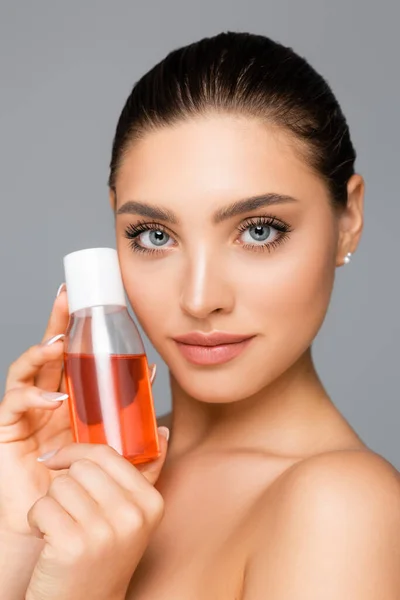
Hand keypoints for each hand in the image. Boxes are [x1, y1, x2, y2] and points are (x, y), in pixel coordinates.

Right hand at [0, 283, 157, 535]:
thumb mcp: (120, 469)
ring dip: (42, 351)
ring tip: (60, 342)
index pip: (80, 359)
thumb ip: (143, 452)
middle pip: (52, 351)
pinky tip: (54, 398)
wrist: (54, 528)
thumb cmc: (84, 494)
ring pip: (29, 369)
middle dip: (59, 320)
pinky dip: (32, 395)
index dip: (90, 335)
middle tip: (70, 296)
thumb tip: (165, 430)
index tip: (108, 311)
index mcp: (76, 402)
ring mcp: (28, 413)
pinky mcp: (10, 430)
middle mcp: (50, 401)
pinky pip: (14, 403)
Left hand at [25, 434, 168, 599]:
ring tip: (61, 527)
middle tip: (69, 511)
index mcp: (151, 502)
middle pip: (81, 467)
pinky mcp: (73, 545)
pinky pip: (42, 506)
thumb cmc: (104, 557)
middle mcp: (132, 515)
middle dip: (65, 484)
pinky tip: (48, 539)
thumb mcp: (133, 516)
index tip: (60, 460)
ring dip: (50, 504)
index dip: (77, 453)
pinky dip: (37, 520)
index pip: (107, 453)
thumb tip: (164, 431)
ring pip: (60, 485)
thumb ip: (146, 473)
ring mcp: (104, 531)